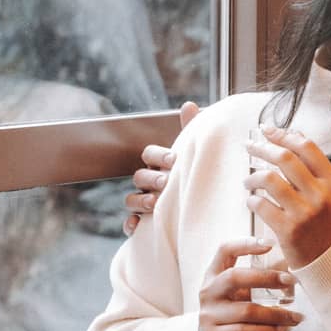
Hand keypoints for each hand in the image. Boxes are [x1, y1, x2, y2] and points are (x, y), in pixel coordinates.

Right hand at [123, 101, 199, 235]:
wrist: (200, 210)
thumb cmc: (194, 176)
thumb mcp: (194, 155)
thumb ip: (191, 130)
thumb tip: (188, 104)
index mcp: (159, 164)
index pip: (150, 153)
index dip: (159, 155)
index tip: (174, 159)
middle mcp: (148, 182)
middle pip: (139, 176)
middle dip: (151, 178)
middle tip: (166, 182)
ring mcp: (143, 202)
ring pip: (131, 199)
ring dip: (140, 200)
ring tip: (154, 204)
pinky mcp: (143, 224)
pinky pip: (129, 224)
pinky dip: (130, 224)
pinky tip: (137, 226)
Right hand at [198, 237, 303, 330]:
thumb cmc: (234, 311)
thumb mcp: (239, 291)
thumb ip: (255, 280)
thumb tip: (292, 271)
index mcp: (214, 274)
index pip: (225, 250)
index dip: (245, 244)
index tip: (270, 245)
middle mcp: (208, 291)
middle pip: (234, 277)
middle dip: (266, 278)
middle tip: (291, 281)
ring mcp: (209, 314)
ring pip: (246, 310)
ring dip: (277, 313)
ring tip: (296, 316)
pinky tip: (283, 330)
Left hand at [244, 124, 330, 267]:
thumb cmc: (329, 226)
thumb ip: (315, 169)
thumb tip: (293, 135)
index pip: (306, 147)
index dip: (283, 134)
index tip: (267, 130)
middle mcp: (320, 195)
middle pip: (285, 158)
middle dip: (262, 148)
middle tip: (249, 146)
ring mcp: (304, 213)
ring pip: (269, 179)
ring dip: (253, 176)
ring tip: (248, 180)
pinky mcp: (288, 231)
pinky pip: (261, 205)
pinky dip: (251, 200)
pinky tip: (251, 201)